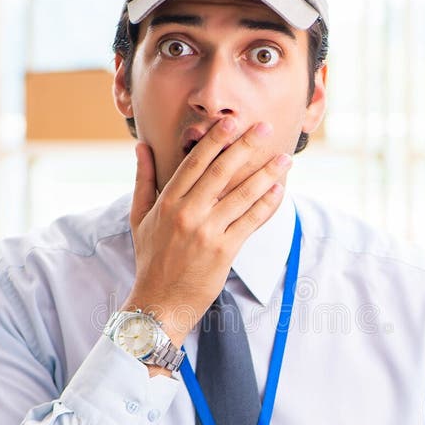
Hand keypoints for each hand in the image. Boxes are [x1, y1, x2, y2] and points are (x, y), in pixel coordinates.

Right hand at [123, 118, 291, 345]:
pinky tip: (278, 190)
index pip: (195, 163)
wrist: (159, 302)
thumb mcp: (139, 217)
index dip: (215, 141)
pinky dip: (266, 205)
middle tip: (266, 128)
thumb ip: (143, 180)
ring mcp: (206, 232)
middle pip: (221, 172)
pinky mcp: (223, 251)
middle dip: (246, 147)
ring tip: (285, 159)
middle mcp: (187, 213)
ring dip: (266, 174)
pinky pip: (250, 222)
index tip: (232, 122)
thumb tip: (142, 147)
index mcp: (167, 202)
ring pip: (241, 195)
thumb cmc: (151, 260)